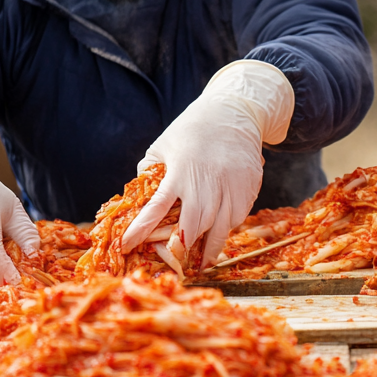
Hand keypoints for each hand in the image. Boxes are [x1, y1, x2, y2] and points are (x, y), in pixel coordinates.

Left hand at [121, 60, 294, 267]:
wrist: (234, 112)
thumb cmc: (193, 129)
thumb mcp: (162, 145)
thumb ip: (150, 171)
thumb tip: (139, 198)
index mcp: (179, 172)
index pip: (156, 207)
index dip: (140, 229)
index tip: (127, 246)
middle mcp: (205, 182)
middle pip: (193, 226)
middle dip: (183, 248)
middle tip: (177, 263)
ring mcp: (230, 186)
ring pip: (220, 227)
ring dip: (209, 248)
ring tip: (202, 263)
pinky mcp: (248, 187)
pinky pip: (237, 217)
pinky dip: (227, 228)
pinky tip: (220, 232)